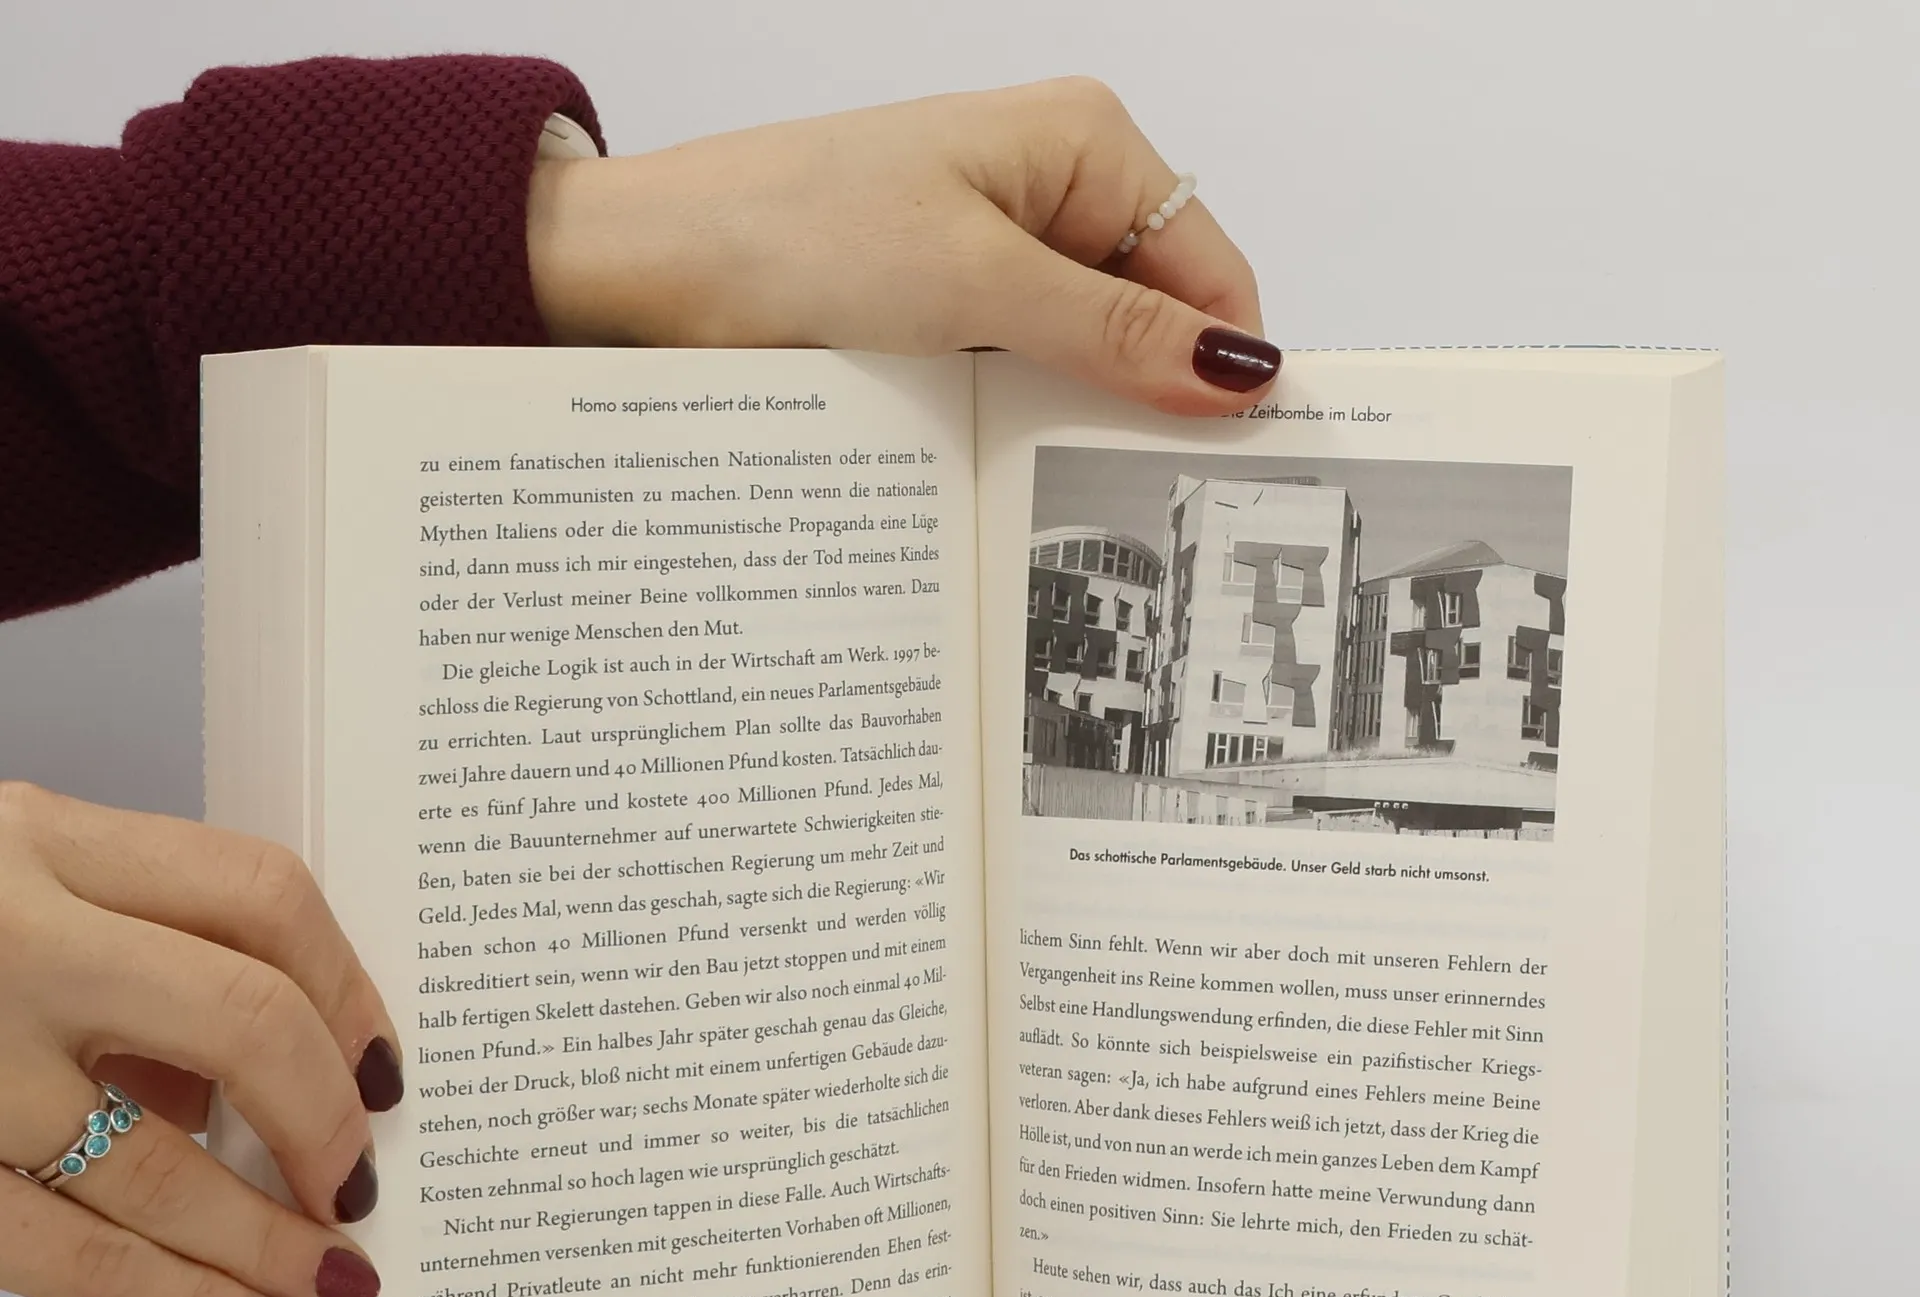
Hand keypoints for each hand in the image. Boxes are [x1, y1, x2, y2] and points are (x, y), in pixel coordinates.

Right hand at [0, 784, 401, 1296]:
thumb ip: (119, 952)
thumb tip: (245, 1095)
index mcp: (37, 840)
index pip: (260, 893)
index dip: (351, 990)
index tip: (386, 1070)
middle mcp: (4, 935)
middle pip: (244, 1017)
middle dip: (326, 1120)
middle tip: (361, 1187)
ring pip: (159, 1163)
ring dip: (268, 1241)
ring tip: (330, 1288)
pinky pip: (62, 1256)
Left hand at [527, 78, 1277, 415]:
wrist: (654, 265)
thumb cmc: (801, 233)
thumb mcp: (978, 284)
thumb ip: (1114, 332)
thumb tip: (1238, 370)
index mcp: (1084, 144)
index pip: (1208, 270)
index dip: (1221, 365)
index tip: (1223, 460)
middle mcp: (1053, 191)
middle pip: (1153, 319)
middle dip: (1146, 399)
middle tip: (1133, 489)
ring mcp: (998, 252)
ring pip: (1086, 357)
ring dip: (1075, 415)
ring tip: (1052, 476)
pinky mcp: (950, 306)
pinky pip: (1023, 372)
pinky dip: (1020, 416)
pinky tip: (1002, 458)